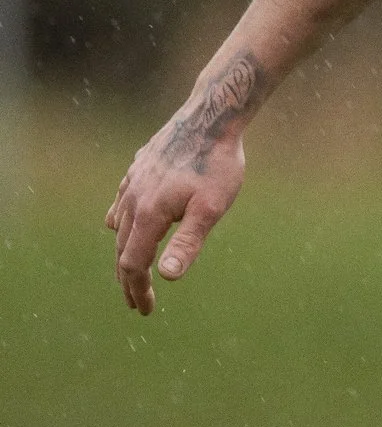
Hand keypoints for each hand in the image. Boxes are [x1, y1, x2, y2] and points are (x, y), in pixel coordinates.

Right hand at [105, 52, 263, 314]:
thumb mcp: (212, 207)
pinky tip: (124, 225)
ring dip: (124, 253)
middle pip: (122, 250)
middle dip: (129, 280)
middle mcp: (132, 200)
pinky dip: (121, 223)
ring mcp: (132, 183)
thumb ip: (188, 241)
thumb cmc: (218, 164)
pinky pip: (121, 204)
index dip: (137, 289)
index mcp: (148, 214)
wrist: (211, 116)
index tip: (144, 310)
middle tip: (138, 303)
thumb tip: (168, 276)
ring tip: (132, 272)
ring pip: (119, 227)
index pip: (133, 263)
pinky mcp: (137, 169)